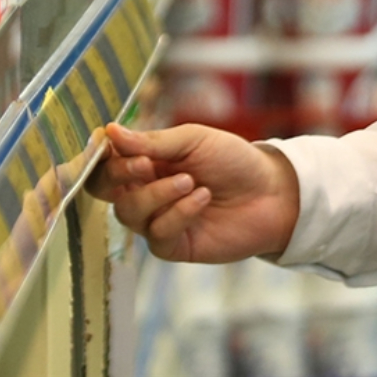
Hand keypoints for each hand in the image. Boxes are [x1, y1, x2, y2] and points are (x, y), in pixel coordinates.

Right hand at [89, 123, 299, 263]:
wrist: (272, 191)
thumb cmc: (235, 160)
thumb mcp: (194, 140)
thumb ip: (152, 141)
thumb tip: (110, 132)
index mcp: (146, 162)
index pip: (106, 163)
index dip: (104, 157)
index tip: (113, 147)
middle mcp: (145, 191)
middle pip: (104, 190)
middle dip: (120, 175)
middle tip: (147, 165)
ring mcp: (157, 220)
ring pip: (128, 212)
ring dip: (157, 194)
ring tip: (191, 181)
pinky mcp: (173, 245)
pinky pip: (157, 234)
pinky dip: (179, 213)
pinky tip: (202, 198)